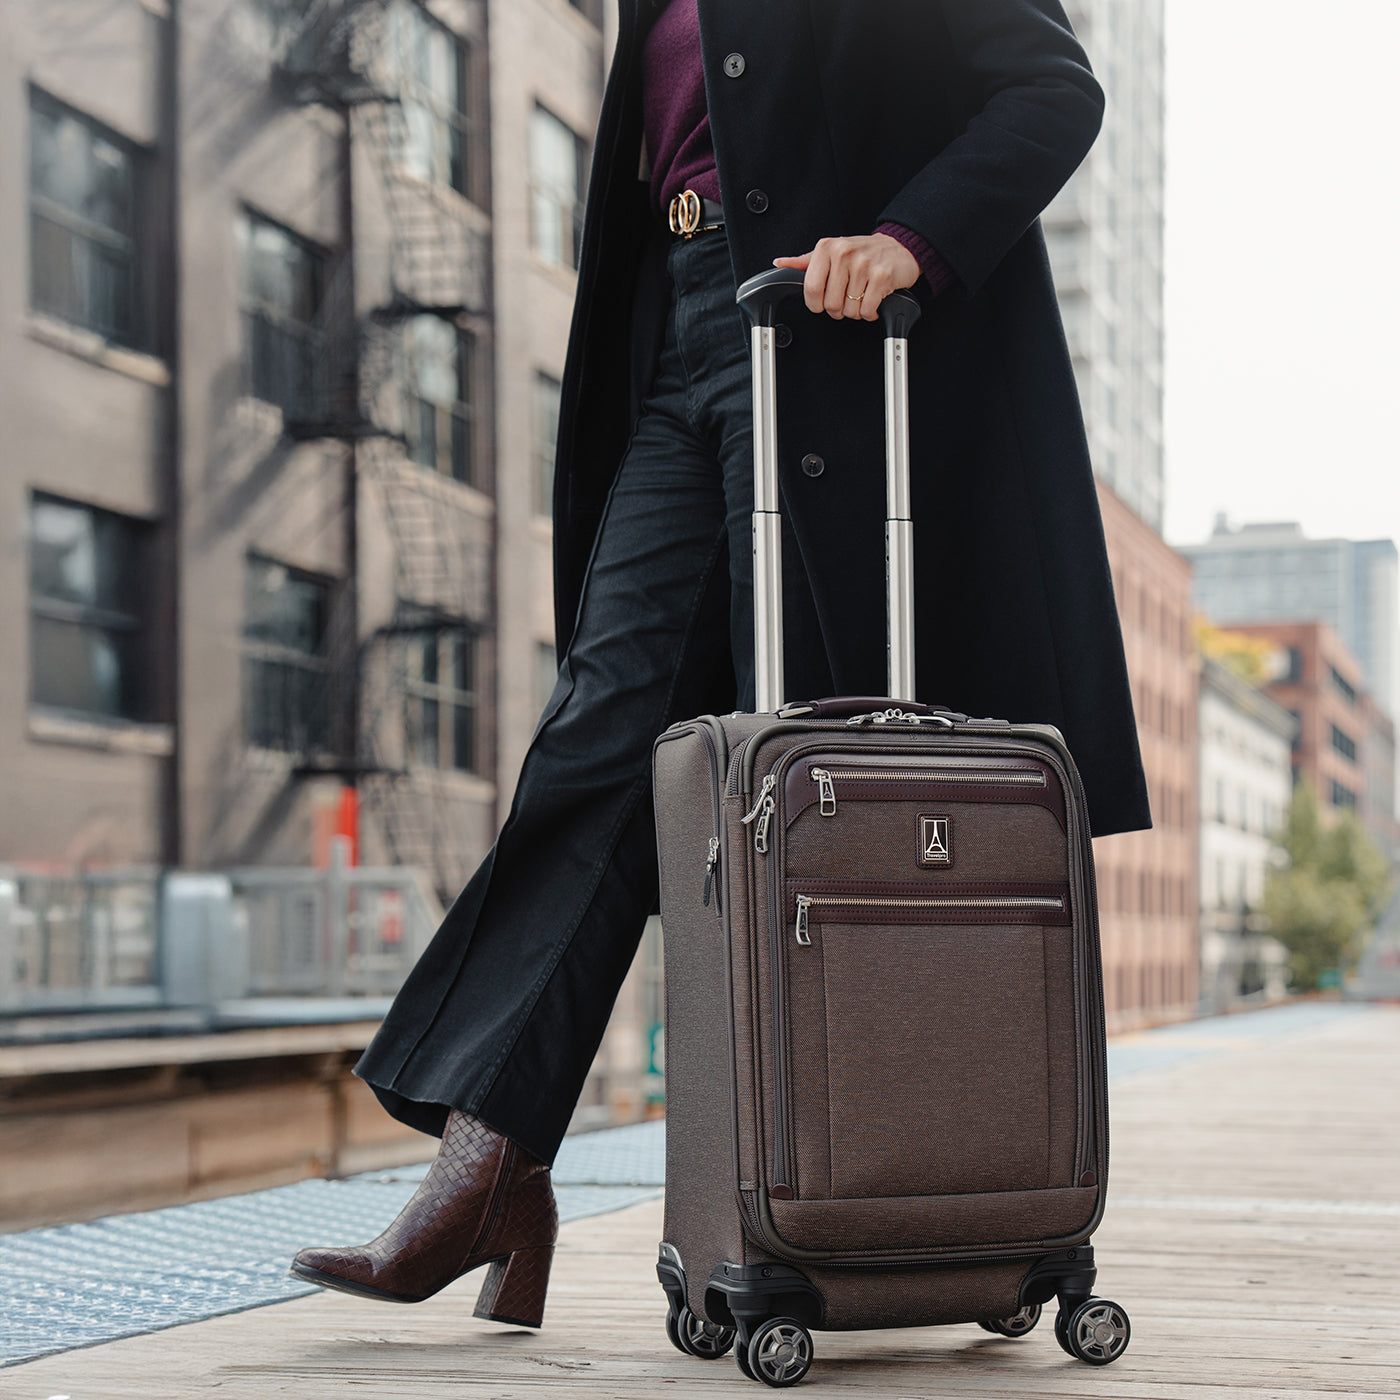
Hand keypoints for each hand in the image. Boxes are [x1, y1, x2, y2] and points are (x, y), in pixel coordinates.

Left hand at [773, 234, 919, 320]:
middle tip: (847, 298)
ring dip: (855, 311)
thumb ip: (805, 261)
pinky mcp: (881, 277)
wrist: (898, 248)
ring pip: (849, 310)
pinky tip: (873, 300)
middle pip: (830, 304)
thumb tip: (780, 263)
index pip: (811, 289)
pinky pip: (866, 310)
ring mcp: (864, 264)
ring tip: (861, 296)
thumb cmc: (861, 253)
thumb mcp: (831, 252)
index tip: (823, 302)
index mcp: (827, 248)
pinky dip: (869, 313)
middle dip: (838, 309)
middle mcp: (844, 253)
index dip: (816, 304)